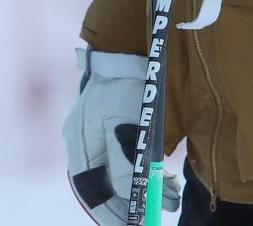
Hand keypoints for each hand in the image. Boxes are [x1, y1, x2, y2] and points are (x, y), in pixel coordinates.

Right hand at [63, 47, 179, 225]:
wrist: (131, 43)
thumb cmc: (126, 82)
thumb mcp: (122, 123)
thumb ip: (123, 161)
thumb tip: (131, 195)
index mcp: (81, 143)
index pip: (92, 192)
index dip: (111, 214)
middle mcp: (85, 141)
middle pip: (105, 187)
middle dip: (129, 206)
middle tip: (151, 220)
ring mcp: (99, 132)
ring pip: (120, 174)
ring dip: (144, 189)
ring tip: (172, 196)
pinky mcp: (116, 124)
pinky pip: (129, 158)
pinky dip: (146, 171)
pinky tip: (167, 175)